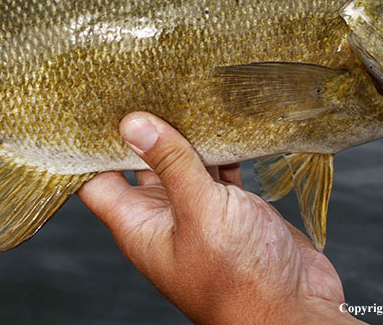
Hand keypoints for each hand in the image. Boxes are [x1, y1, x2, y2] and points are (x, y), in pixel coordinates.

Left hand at [78, 112, 361, 323]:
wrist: (295, 311)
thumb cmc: (241, 279)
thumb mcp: (200, 212)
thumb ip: (170, 164)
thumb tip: (132, 122)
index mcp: (139, 225)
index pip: (96, 180)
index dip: (88, 146)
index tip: (88, 106)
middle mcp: (164, 217)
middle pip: (139, 164)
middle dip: (140, 127)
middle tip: (139, 81)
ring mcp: (200, 211)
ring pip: (182, 162)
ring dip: (183, 132)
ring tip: (180, 86)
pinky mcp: (234, 207)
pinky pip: (220, 168)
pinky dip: (221, 146)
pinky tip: (224, 118)